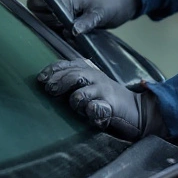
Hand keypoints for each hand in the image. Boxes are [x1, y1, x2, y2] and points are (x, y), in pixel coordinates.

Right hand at [25, 0, 140, 34]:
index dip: (49, 17)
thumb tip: (71, 32)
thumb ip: (86, 23)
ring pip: (37, 3)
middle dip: (43, 17)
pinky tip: (60, 21)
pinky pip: (46, 5)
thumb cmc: (111, 5)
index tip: (60, 25)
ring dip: (44, 16)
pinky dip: (48, 14)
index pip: (44, 3)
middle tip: (60, 25)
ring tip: (61, 23)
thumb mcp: (101, 15)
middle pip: (35, 4)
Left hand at [37, 60, 163, 140]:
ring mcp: (104, 92)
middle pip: (74, 75)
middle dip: (59, 82)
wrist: (136, 110)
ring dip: (74, 100)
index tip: (41, 79)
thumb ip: (71, 81)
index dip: (52, 70)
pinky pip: (96, 108)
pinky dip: (91, 111)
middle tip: (50, 90)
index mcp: (88, 70)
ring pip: (82, 93)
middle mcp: (96, 78)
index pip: (67, 65)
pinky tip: (90, 113)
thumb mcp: (88, 84)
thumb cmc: (104, 98)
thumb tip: (45, 83)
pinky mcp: (112, 107)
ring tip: (75, 105)